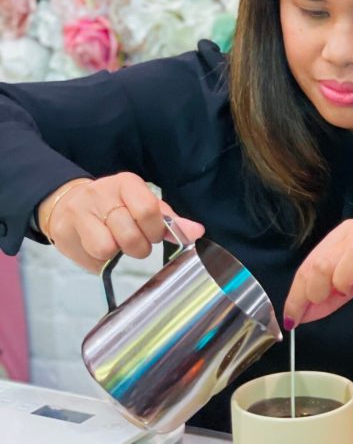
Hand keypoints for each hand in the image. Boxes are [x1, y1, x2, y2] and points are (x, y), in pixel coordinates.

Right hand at [38, 173, 204, 273]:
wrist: (69, 204)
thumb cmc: (116, 207)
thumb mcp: (144, 206)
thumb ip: (170, 221)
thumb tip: (197, 232)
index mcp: (126, 183)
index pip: (148, 209)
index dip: (154, 230)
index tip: (154, 235)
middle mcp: (101, 193)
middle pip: (130, 233)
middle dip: (139, 247)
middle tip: (136, 243)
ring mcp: (80, 211)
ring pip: (107, 247)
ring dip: (117, 254)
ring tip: (116, 244)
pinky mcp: (64, 231)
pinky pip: (90, 257)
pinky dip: (99, 260)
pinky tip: (98, 248)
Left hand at [283, 218, 352, 327]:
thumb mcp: (352, 279)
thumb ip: (327, 297)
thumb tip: (299, 316)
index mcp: (340, 238)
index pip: (308, 266)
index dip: (296, 296)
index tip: (291, 319)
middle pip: (323, 261)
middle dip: (316, 289)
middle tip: (326, 299)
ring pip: (352, 254)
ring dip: (344, 278)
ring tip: (349, 289)